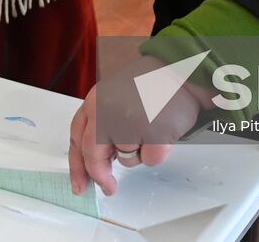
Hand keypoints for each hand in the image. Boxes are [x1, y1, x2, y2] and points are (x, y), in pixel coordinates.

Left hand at [68, 55, 205, 196]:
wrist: (181, 71)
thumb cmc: (152, 84)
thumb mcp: (113, 97)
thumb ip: (101, 124)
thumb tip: (96, 160)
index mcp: (94, 101)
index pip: (76, 139)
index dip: (77, 165)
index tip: (80, 185)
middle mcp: (105, 111)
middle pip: (93, 156)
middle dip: (101, 176)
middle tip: (109, 187)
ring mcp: (127, 123)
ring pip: (125, 159)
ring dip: (138, 152)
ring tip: (150, 125)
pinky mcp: (150, 133)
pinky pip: (150, 160)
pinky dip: (158, 152)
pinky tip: (163, 130)